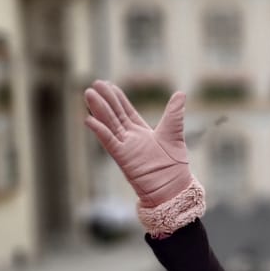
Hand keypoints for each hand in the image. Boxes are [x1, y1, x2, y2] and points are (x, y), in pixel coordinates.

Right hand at [84, 83, 192, 209]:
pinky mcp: (123, 158)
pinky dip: (100, 131)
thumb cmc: (175, 163)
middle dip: (105, 100)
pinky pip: (109, 142)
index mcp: (142, 132)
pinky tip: (89, 119)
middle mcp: (131, 138)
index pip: (126, 111)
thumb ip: (174, 113)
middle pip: (115, 115)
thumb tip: (181, 93)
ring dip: (99, 110)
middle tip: (93, 84)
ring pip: (109, 125)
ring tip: (88, 94)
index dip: (117, 98)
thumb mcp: (174, 132)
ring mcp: (125, 148)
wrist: (173, 186)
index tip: (108, 84)